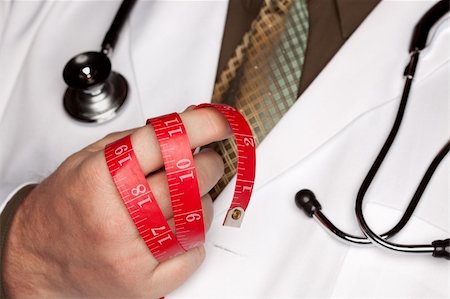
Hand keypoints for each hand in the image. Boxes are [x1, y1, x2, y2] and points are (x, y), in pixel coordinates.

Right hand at [2, 108, 229, 297]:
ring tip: (183, 200)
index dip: (203, 126)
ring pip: (198, 218)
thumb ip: (137, 140)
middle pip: (191, 181)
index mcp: (102, 178)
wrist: (38, 258)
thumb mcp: (89, 159)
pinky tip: (176, 230)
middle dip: (210, 166)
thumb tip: (183, 126)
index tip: (221, 123)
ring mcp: (131, 253)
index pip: (165, 142)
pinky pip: (193, 255)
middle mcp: (116, 216)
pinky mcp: (142, 283)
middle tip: (206, 163)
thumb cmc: (65, 206)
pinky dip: (194, 239)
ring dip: (202, 203)